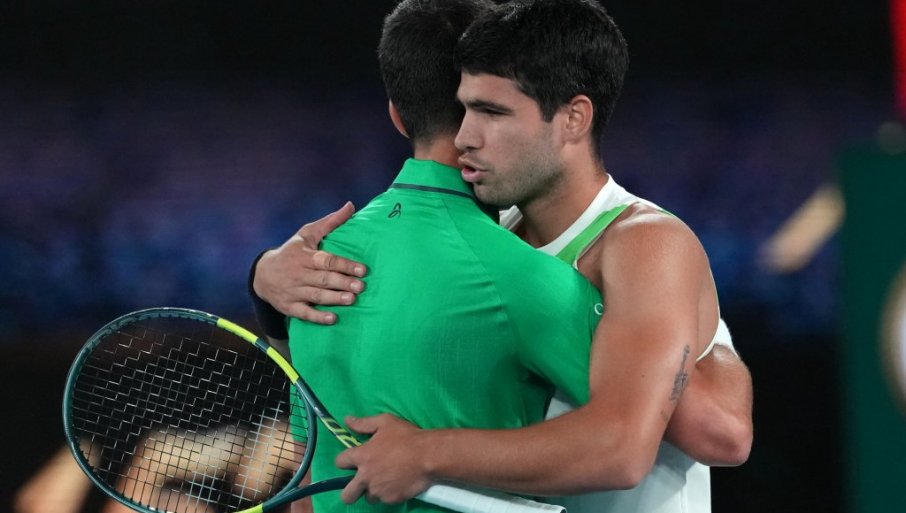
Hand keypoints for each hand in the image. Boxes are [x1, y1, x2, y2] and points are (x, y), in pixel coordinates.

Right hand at [254, 202, 366, 323]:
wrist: (262, 274)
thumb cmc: (291, 251)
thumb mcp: (307, 234)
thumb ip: (330, 222)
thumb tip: (351, 205)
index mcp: (304, 255)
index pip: (326, 260)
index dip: (344, 265)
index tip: (362, 270)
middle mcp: (298, 273)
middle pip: (322, 279)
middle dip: (342, 282)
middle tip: (361, 286)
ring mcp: (293, 291)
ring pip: (315, 295)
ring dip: (334, 299)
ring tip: (352, 299)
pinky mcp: (289, 306)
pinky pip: (304, 313)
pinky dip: (318, 317)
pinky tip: (332, 318)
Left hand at [336, 414, 431, 504]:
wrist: (429, 456)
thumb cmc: (407, 436)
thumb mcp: (385, 422)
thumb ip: (363, 423)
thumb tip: (347, 420)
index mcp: (361, 457)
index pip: (340, 462)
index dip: (344, 460)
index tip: (353, 459)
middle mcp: (365, 477)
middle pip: (346, 495)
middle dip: (350, 491)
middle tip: (360, 483)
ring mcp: (378, 490)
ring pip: (368, 497)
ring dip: (373, 491)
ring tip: (385, 481)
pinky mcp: (391, 499)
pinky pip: (384, 500)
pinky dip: (389, 494)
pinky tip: (397, 483)